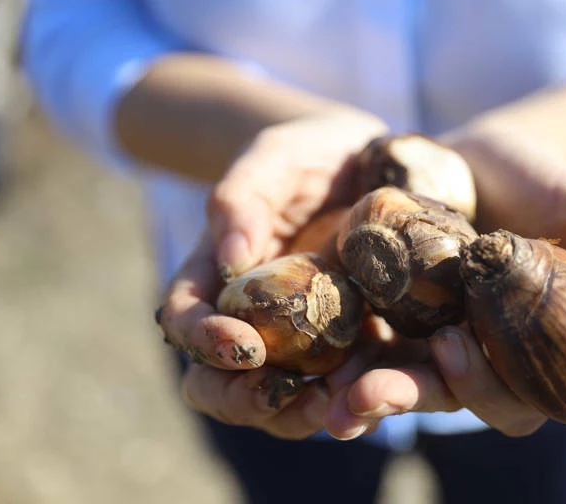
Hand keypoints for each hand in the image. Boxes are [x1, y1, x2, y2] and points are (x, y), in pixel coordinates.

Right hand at [156, 109, 386, 438]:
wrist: (363, 161)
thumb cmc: (306, 153)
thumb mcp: (274, 157)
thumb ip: (243, 197)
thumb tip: (231, 259)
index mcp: (215, 276)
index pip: (185, 320)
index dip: (203, 341)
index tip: (242, 345)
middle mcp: (251, 318)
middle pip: (223, 381)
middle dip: (249, 399)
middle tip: (291, 394)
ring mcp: (300, 337)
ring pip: (282, 399)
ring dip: (304, 413)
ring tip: (340, 406)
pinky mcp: (349, 342)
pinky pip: (343, 384)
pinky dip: (355, 397)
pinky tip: (381, 391)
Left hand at [323, 125, 565, 438]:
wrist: (487, 162)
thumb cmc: (549, 186)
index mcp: (535, 357)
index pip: (519, 396)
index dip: (488, 385)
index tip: (454, 345)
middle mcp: (481, 362)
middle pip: (447, 398)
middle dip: (407, 398)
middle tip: (363, 393)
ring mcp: (430, 345)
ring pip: (398, 380)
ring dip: (360, 391)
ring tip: (324, 394)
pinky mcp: (390, 319)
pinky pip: (361, 344)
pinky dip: (336, 354)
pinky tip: (306, 356)